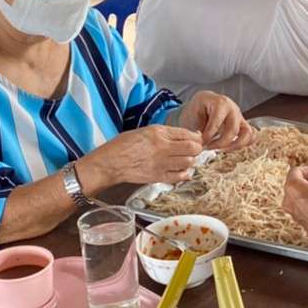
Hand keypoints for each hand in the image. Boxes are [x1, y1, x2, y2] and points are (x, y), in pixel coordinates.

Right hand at [82, 125, 202, 189]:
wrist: (110, 162)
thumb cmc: (124, 145)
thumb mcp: (145, 131)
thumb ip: (166, 133)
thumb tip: (185, 135)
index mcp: (158, 133)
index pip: (187, 134)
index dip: (196, 137)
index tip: (197, 139)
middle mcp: (162, 147)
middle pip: (193, 148)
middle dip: (197, 148)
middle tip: (194, 149)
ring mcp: (160, 163)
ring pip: (189, 162)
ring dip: (190, 161)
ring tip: (185, 160)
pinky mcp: (158, 177)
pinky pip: (179, 176)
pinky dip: (184, 174)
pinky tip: (181, 170)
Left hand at [181, 90, 252, 151]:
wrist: (199, 109)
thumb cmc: (195, 113)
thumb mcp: (191, 119)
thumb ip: (195, 131)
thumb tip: (201, 144)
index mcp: (218, 102)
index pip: (217, 122)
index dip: (208, 136)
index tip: (200, 143)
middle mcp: (232, 107)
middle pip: (233, 129)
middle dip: (220, 143)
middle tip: (208, 147)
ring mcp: (240, 115)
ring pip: (247, 133)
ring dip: (235, 145)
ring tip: (220, 150)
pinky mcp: (243, 124)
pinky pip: (251, 135)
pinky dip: (243, 144)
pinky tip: (228, 148)